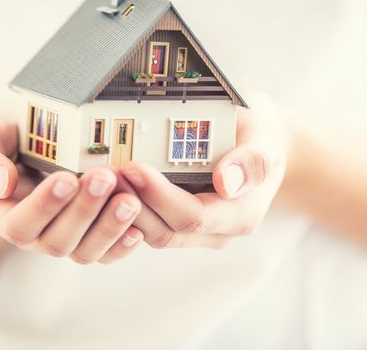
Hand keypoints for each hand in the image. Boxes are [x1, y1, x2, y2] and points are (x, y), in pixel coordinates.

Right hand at [0, 115, 143, 263]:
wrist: (37, 132)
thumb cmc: (12, 129)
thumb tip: (0, 183)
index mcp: (0, 212)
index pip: (18, 224)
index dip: (43, 206)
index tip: (67, 178)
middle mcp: (33, 232)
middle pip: (55, 242)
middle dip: (83, 211)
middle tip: (105, 177)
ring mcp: (64, 236)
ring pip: (84, 252)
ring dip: (108, 228)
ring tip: (129, 200)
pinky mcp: (90, 236)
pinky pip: (106, 254)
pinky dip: (122, 244)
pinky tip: (138, 228)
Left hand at [120, 91, 285, 248]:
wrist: (258, 142)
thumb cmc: (261, 135)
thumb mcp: (266, 137)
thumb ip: (252, 161)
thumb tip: (227, 182)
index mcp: (241, 214)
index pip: (193, 216)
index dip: (160, 196)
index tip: (134, 167)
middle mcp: (216, 228)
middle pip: (165, 230)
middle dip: (132, 202)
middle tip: (106, 172)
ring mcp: (194, 227)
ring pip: (150, 230)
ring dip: (123, 206)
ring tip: (100, 176)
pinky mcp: (174, 218)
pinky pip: (146, 221)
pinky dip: (125, 204)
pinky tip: (108, 181)